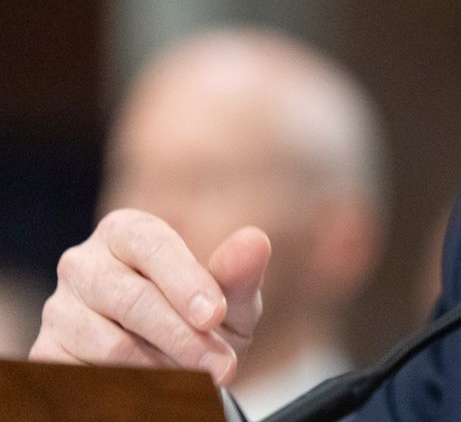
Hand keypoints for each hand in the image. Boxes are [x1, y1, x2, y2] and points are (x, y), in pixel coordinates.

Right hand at [29, 209, 270, 384]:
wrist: (171, 365)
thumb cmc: (201, 319)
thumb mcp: (230, 300)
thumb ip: (239, 273)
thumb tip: (255, 241)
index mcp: (127, 232)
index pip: (153, 246)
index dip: (186, 282)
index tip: (215, 316)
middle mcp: (84, 264)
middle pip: (131, 298)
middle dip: (183, 337)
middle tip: (222, 366)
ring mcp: (59, 309)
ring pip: (109, 345)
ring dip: (161, 368)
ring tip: (196, 378)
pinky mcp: (46, 352)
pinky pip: (85, 376)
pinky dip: (129, 387)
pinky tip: (157, 388)